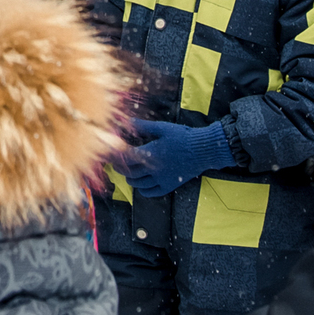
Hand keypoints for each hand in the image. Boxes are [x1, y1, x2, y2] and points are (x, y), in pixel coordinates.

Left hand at [120, 119, 237, 197]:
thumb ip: (144, 126)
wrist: (203, 150)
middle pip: (130, 173)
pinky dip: (142, 191)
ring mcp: (162, 179)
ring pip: (138, 184)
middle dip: (120, 169)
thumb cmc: (183, 136)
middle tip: (116, 164)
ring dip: (130, 179)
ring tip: (128, 173)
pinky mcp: (170, 185)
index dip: (115, 158)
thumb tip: (128, 121)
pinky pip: (152, 193)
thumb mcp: (162, 128)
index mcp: (151, 153)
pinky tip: (141, 185)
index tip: (109, 155)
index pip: (126, 159)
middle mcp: (154, 169)